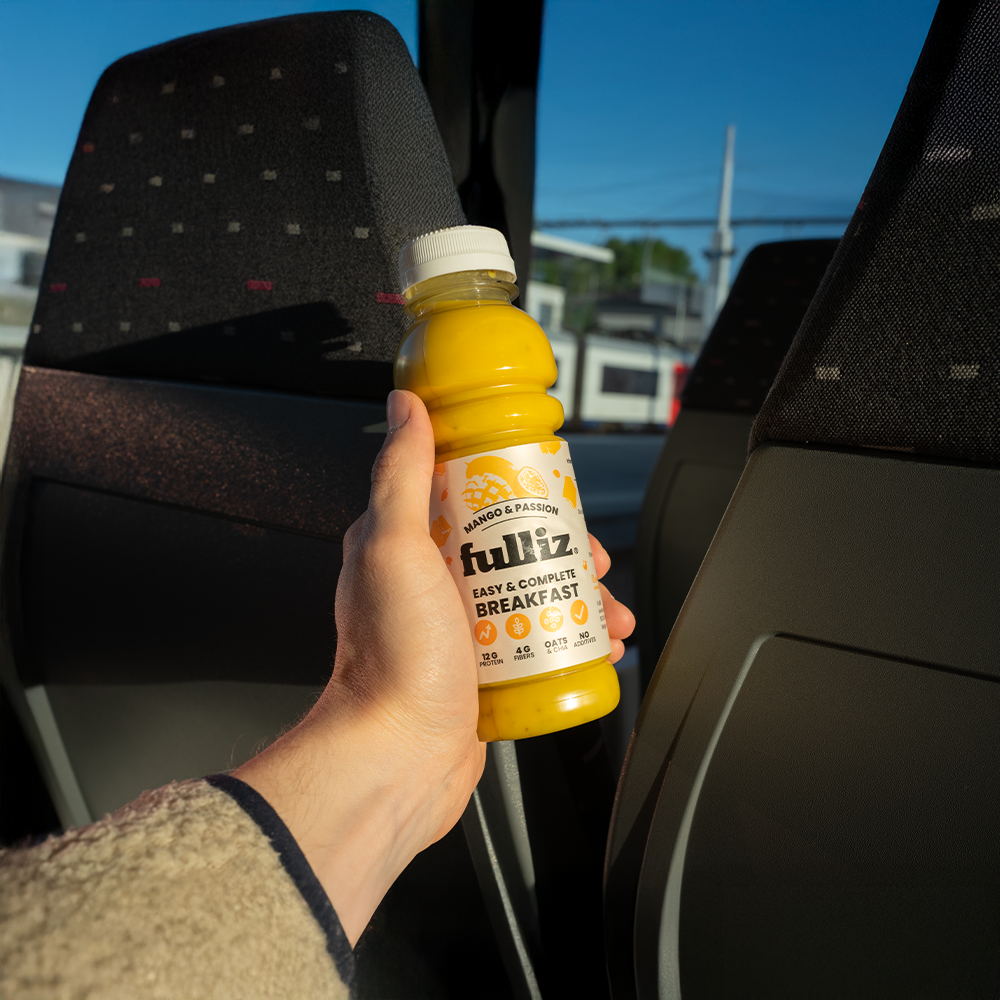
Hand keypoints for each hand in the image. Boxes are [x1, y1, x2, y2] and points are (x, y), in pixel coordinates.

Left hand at [235, 391, 634, 944]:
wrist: (397, 758)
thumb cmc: (391, 659)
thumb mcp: (393, 547)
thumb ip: (399, 473)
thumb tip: (405, 406)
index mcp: (406, 547)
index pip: (470, 495)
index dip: (519, 487)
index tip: (555, 492)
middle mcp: (432, 586)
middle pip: (514, 547)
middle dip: (565, 549)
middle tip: (595, 559)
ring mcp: (460, 631)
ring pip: (532, 596)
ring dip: (579, 597)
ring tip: (611, 611)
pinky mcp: (485, 672)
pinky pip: (537, 643)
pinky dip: (574, 641)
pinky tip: (600, 646)